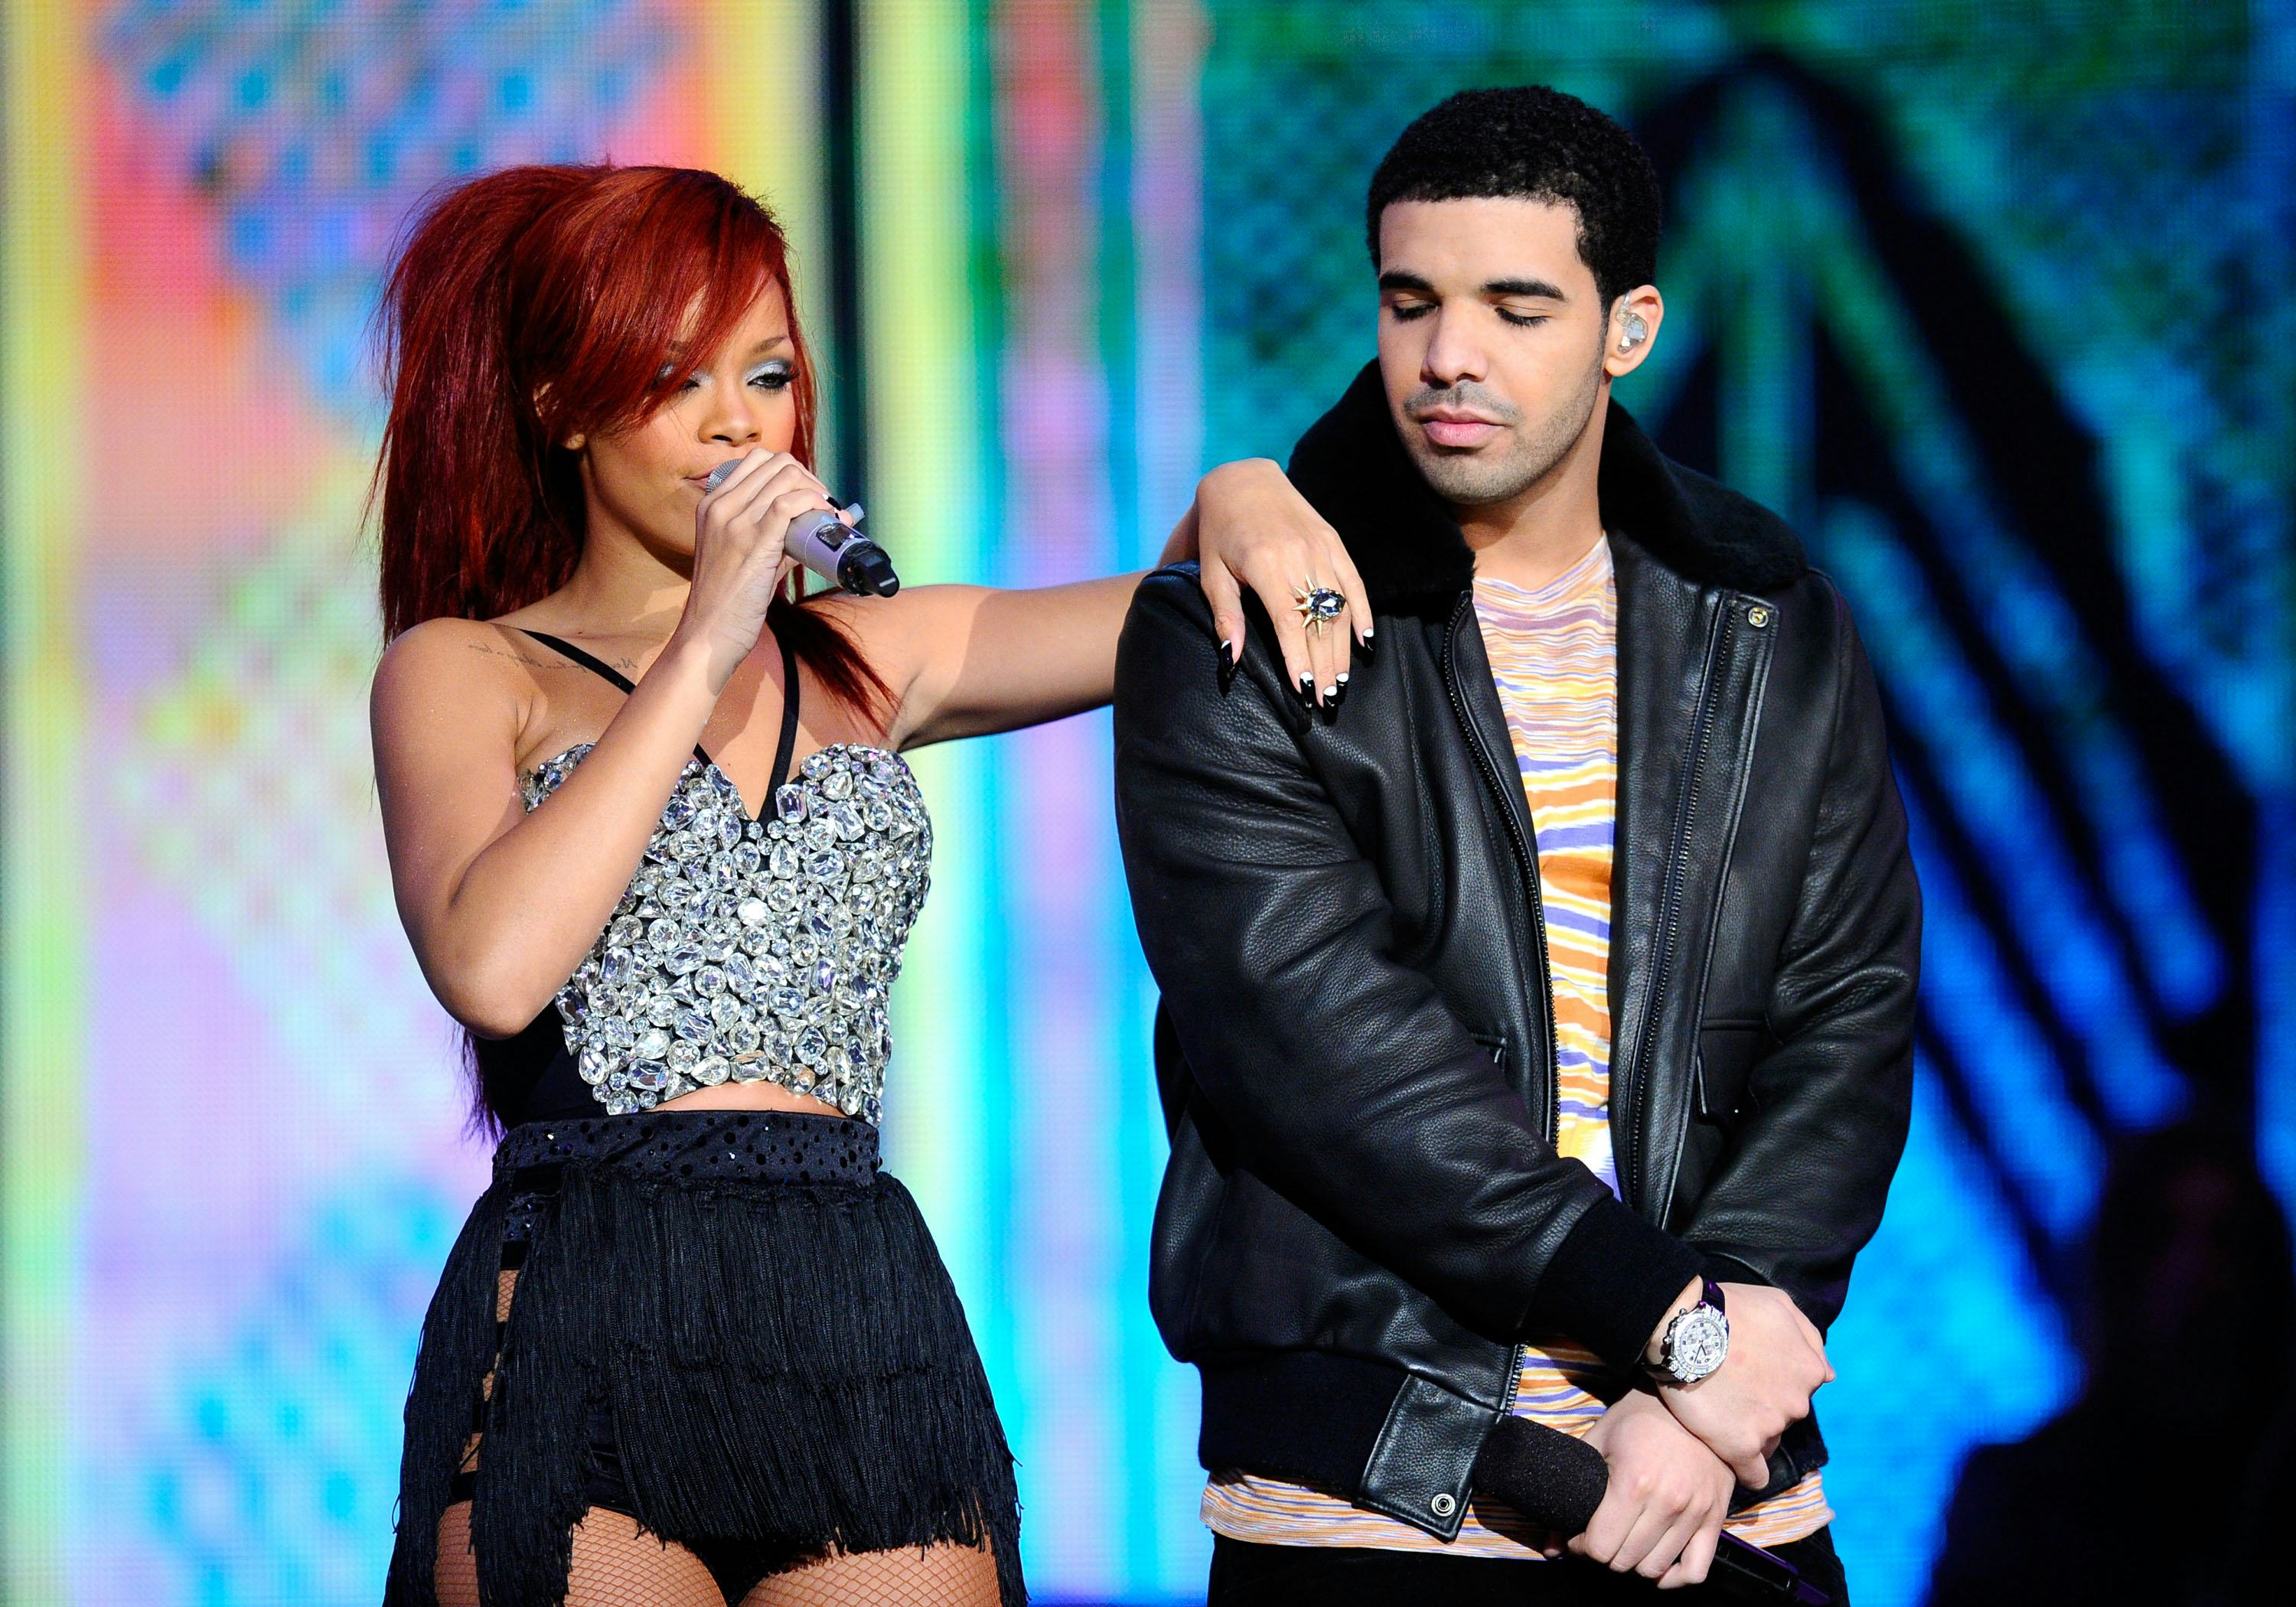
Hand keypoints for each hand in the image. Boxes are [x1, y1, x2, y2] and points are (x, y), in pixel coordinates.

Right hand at [677, 449, 843, 689]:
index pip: (757, 460)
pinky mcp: (753, 541)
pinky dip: (814, 505)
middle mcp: (720, 505)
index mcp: (712, 504)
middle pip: (776, 462)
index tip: (809, 493)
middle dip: (809, 478)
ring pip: (786, 477)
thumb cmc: (727, 601)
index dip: (792, 471)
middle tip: (823, 504)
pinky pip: (789, 503)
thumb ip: (775, 537)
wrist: (708, 634)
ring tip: (828, 514)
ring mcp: (734, 521)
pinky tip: (826, 520)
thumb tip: (816, 525)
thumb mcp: (743, 557)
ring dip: (817, 491)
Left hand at [1185, 458, 1370, 709]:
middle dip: (1324, 664)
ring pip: (1339, 607)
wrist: (1242, 481)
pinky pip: (1354, 582)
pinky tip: (1366, 643)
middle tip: (1327, 701)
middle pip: (1318, 621)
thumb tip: (1231, 660)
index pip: (1288, 622)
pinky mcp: (1333, 541)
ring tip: (1341, 683)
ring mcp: (1320, 547)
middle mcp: (1298, 556)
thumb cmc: (1220, 533)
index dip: (1298, 658)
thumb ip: (1226, 616)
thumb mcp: (1212, 574)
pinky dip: (1362, 613)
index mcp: (1265, 565)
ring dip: (1342, 649)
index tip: (1305, 689)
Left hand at [1568, 1389, 1733, 1587]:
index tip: (1579, 1536)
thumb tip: (1549, 1544)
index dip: (1582, 1546)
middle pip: (1625, 1561)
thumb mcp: (1599, 1439)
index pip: (1600, 1547)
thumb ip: (1571, 1490)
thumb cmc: (1640, 1415)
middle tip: (1600, 1537)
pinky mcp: (1715, 1517)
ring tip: (1626, 1543)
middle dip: (1605, 1554)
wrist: (1692, 1395)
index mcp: (1633, 1483)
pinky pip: (1696, 1570)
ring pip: (1655, 1568)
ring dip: (1634, 1563)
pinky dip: (1674, 1578)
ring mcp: (1694, 1512)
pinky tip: (1658, 1566)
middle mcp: (1666, 1503)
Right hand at [1656, 1282, 1832, 1488]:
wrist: (1684, 1324)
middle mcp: (1798, 1402)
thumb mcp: (1779, 1304)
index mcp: (1810, 1370)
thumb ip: (1808, 1336)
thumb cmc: (1730, 1307)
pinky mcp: (1741, 1446)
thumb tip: (1829, 1373)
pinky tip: (1732, 1459)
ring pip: (1767, 1441)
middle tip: (1729, 1390)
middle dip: (1762, 1407)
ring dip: (1748, 1431)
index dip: (1773, 1384)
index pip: (1800, 1390)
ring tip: (1717, 1412)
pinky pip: (1753, 1474)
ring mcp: (1771, 1426)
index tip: (1749, 1378)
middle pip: (1784, 1416)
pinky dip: (1746, 1471)